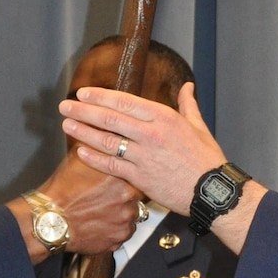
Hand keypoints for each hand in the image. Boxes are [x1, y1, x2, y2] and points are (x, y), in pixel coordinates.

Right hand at [7, 153, 139, 260]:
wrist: (49, 221)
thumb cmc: (61, 191)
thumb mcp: (78, 158)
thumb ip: (95, 142)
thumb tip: (101, 126)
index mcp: (121, 176)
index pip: (138, 171)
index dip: (129, 173)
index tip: (124, 174)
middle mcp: (128, 199)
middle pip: (137, 194)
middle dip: (125, 194)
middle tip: (108, 194)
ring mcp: (125, 221)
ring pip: (132, 214)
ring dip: (121, 212)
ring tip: (101, 209)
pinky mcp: (119, 239)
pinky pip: (124, 232)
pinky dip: (115, 228)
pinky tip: (100, 222)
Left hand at [59, 83, 265, 253]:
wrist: (211, 190)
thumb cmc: (207, 159)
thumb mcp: (199, 126)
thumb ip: (188, 105)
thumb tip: (187, 87)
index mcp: (164, 117)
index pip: (124, 101)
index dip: (101, 96)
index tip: (84, 93)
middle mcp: (151, 134)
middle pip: (110, 119)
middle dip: (84, 111)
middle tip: (66, 106)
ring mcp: (143, 156)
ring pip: (106, 141)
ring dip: (83, 132)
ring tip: (67, 125)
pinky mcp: (140, 177)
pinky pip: (111, 165)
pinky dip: (94, 158)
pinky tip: (81, 152)